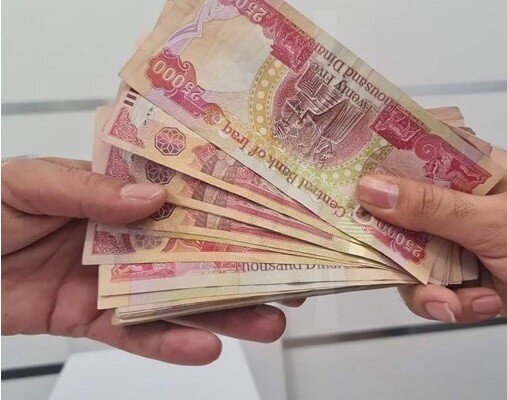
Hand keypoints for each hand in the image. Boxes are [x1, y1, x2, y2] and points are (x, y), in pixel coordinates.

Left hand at [2, 157, 288, 364]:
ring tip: (270, 321)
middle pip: (196, 252)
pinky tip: (206, 346)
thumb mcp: (26, 184)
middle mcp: (128, 237)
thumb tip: (152, 196)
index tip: (275, 212)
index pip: (183, 197)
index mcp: (117, 194)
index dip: (229, 205)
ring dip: (225, 312)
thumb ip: (87, 189)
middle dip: (246, 266)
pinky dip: (170, 343)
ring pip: (180, 298)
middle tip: (293, 277)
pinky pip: (139, 334)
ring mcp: (117, 280)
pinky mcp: (97, 319)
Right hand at [357, 148, 506, 331]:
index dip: (366, 172)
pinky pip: (430, 290)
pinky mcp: (459, 274)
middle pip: (392, 217)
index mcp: (460, 168)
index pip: (401, 157)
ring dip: (427, 289)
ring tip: (454, 300)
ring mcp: (452, 239)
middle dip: (391, 250)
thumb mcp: (494, 220)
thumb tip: (372, 189)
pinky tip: (480, 302)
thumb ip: (431, 207)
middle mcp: (450, 201)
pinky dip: (451, 304)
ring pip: (406, 262)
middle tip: (394, 265)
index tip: (336, 192)